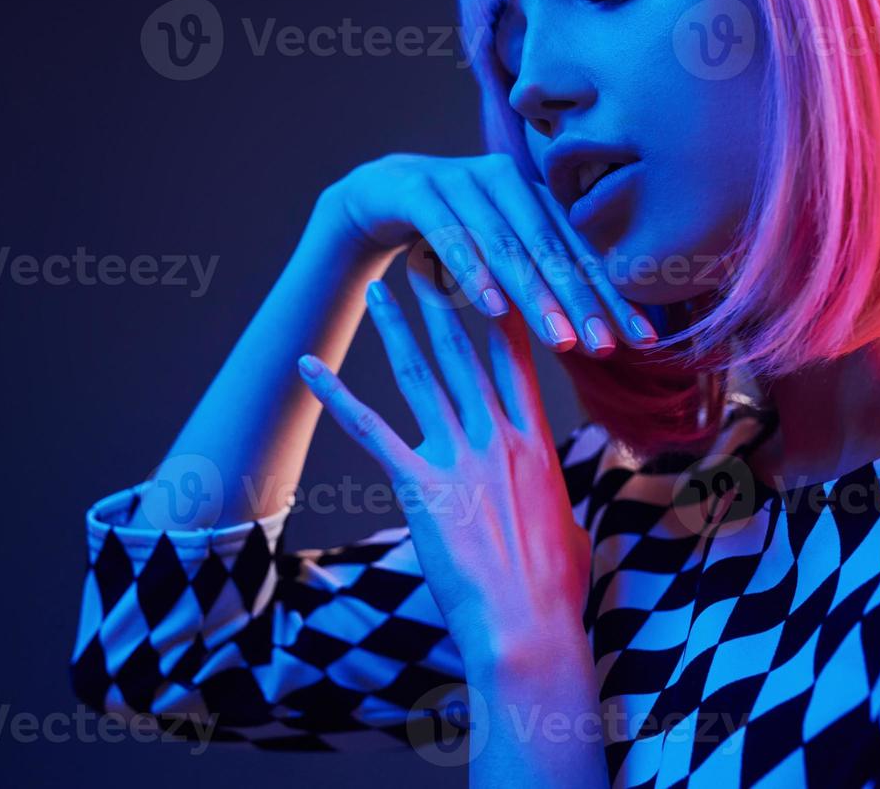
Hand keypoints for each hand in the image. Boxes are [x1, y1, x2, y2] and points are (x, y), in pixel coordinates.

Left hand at [295, 251, 591, 667]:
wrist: (529, 626)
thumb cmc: (554, 589)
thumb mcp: (568, 524)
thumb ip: (553, 492)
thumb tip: (552, 493)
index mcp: (536, 443)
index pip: (517, 359)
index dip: (500, 307)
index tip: (486, 267)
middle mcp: (499, 438)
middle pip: (466, 352)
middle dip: (445, 298)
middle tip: (428, 252)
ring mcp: (459, 458)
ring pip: (421, 376)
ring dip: (397, 328)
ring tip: (379, 287)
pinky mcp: (420, 485)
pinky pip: (369, 428)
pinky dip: (336, 393)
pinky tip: (311, 366)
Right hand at [316, 151, 656, 357]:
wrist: (373, 194)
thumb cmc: (447, 232)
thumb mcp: (495, 252)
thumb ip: (539, 274)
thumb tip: (602, 322)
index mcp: (532, 192)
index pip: (580, 248)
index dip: (611, 293)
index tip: (643, 341)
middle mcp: (503, 178)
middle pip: (550, 245)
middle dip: (581, 299)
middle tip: (607, 346)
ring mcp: (458, 178)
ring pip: (505, 243)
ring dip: (535, 294)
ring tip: (562, 340)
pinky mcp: (415, 189)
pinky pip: (449, 235)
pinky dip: (473, 271)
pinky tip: (495, 308)